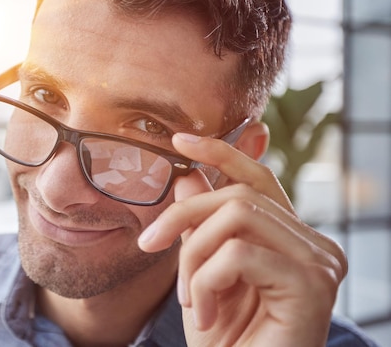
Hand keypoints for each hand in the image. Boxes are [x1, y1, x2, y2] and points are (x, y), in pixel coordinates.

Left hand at [138, 125, 347, 346]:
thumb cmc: (227, 340)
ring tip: (188, 298)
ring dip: (193, 255)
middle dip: (183, 215)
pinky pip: (238, 254)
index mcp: (292, 239)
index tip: (179, 141)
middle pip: (240, 194)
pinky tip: (206, 313)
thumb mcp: (201, 273)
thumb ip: (201, 224)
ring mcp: (320, 262)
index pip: (258, 178)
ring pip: (237, 215)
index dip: (220, 152)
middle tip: (147, 243)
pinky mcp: (313, 284)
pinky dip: (205, 281)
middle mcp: (316, 244)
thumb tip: (186, 176)